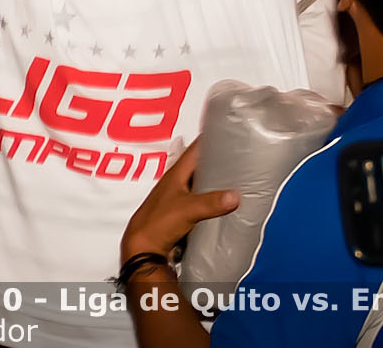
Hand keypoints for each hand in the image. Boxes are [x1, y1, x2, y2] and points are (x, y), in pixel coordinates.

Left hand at [120, 140, 238, 260]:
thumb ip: (211, 203)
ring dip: (214, 181)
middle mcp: (176, 183)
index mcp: (176, 174)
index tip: (229, 133)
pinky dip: (211, 199)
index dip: (211, 140)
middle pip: (199, 166)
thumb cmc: (157, 224)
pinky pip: (199, 200)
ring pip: (200, 183)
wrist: (143, 250)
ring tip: (235, 178)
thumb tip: (235, 196)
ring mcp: (178, 198)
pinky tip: (222, 203)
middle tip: (239, 157)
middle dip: (217, 160)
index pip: (195, 149)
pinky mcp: (180, 213)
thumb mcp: (188, 210)